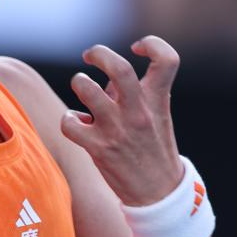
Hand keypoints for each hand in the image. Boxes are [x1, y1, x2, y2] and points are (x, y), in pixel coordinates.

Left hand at [60, 35, 184, 205]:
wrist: (158, 193)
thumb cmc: (153, 150)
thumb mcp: (157, 117)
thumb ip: (135, 95)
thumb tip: (104, 83)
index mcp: (158, 101)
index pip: (168, 59)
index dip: (153, 44)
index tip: (137, 47)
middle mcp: (138, 113)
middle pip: (119, 69)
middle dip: (100, 54)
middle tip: (90, 55)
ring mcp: (117, 130)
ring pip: (88, 91)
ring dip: (79, 83)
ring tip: (81, 86)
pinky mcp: (99, 148)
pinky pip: (70, 123)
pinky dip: (68, 119)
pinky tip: (76, 123)